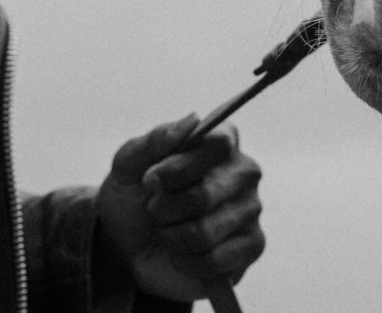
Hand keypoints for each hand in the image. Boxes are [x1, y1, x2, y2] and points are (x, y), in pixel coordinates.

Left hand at [95, 116, 264, 301]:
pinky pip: (214, 260)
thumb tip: (193, 120)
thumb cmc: (136, 196)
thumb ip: (156, 139)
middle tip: (153, 210)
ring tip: (167, 232)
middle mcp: (244, 170)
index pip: (217, 143)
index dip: (179, 167)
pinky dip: (184, 261)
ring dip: (171, 237)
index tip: (151, 180)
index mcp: (221, 139)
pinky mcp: (253, 245)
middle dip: (163, 210)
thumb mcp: (129, 164)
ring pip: (204, 232)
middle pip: (204, 194)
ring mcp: (252, 209)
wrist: (131, 244)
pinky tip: (181, 254)